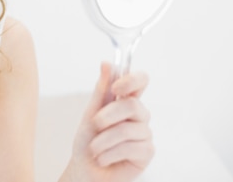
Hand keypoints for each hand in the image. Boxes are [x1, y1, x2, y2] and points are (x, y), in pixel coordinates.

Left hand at [62, 63, 153, 181]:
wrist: (86, 169)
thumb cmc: (88, 140)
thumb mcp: (90, 112)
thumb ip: (101, 89)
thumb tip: (107, 63)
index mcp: (126, 100)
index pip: (141, 80)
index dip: (132, 80)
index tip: (116, 88)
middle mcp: (139, 115)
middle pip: (132, 105)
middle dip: (107, 116)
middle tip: (94, 125)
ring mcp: (145, 133)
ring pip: (127, 129)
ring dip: (103, 141)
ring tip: (94, 149)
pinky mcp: (147, 152)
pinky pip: (130, 148)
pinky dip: (109, 154)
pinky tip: (103, 158)